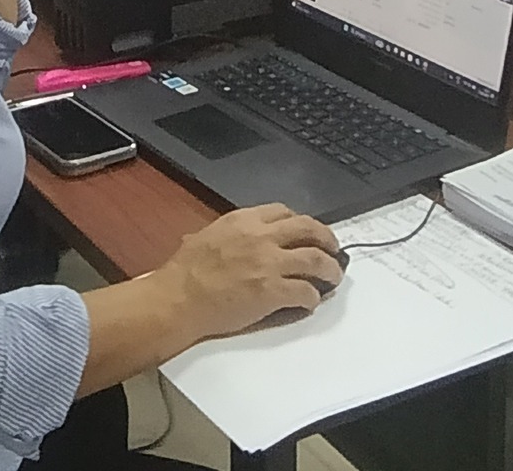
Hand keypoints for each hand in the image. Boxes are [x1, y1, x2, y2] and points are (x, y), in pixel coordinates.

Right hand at [154, 204, 343, 338]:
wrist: (178, 298)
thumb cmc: (185, 271)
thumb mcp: (205, 236)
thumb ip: (228, 232)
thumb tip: (235, 239)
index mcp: (244, 220)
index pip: (284, 212)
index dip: (301, 222)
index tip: (306, 232)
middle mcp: (261, 236)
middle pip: (309, 230)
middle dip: (327, 239)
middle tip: (333, 249)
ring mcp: (269, 264)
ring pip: (316, 260)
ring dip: (330, 269)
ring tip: (333, 276)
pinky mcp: (272, 292)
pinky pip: (305, 292)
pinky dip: (313, 298)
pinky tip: (310, 302)